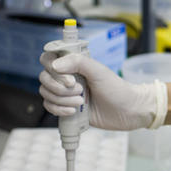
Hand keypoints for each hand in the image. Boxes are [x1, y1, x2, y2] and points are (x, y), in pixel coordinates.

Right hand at [38, 52, 165, 130]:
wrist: (127, 112)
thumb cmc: (116, 89)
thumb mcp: (99, 71)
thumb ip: (77, 62)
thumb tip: (55, 65)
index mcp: (73, 64)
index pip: (48, 58)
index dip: (52, 68)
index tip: (70, 78)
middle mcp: (66, 76)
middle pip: (44, 78)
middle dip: (59, 87)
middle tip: (80, 91)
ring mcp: (65, 93)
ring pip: (46, 94)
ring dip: (62, 100)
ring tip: (81, 102)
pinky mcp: (66, 107)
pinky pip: (49, 107)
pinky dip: (59, 110)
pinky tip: (73, 112)